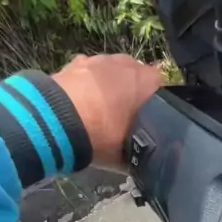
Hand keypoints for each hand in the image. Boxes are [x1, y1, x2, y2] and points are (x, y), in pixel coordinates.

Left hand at [52, 54, 162, 169]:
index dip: (158, 110)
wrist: (55, 121)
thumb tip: (146, 161)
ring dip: (110, 88)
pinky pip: (90, 74)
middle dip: (133, 96)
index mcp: (149, 82)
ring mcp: (102, 59)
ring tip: (100, 113)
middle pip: (138, 80)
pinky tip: (81, 103)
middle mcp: (130, 64)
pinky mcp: (77, 62)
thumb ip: (143, 154)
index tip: (150, 126)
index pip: (165, 94)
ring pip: (113, 74)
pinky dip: (88, 86)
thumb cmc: (101, 136)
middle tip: (124, 120)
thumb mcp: (129, 155)